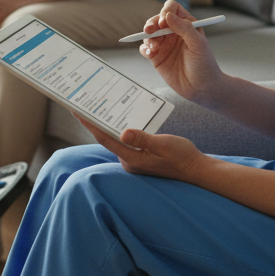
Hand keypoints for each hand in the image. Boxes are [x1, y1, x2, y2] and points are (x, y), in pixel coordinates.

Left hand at [76, 116, 207, 182]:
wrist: (196, 170)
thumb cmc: (182, 157)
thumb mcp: (164, 144)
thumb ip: (143, 139)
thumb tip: (123, 133)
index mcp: (132, 160)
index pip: (106, 139)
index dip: (91, 125)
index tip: (78, 112)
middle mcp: (129, 162)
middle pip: (108, 139)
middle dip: (95, 123)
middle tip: (83, 105)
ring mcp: (134, 161)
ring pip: (116, 140)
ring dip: (107, 125)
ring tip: (96, 108)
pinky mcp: (139, 158)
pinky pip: (125, 142)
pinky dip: (119, 130)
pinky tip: (118, 118)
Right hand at [140, 0, 223, 103]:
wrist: (202, 88)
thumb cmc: (204, 65)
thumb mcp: (198, 44)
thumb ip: (185, 28)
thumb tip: (168, 15)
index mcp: (186, 24)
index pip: (172, 9)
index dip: (166, 12)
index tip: (164, 22)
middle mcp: (174, 32)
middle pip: (157, 19)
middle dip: (151, 23)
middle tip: (149, 30)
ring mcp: (164, 44)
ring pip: (149, 33)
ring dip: (148, 38)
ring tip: (154, 48)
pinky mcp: (157, 57)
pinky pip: (145, 48)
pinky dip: (145, 49)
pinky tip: (151, 54)